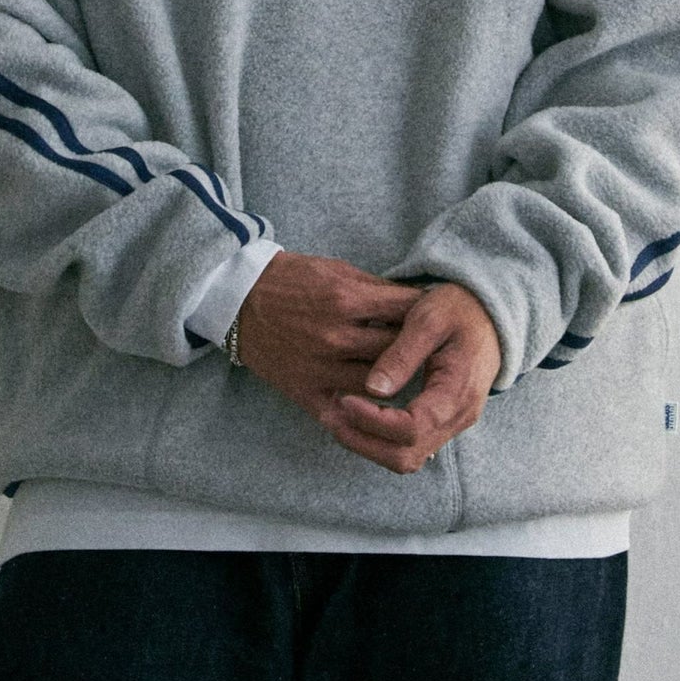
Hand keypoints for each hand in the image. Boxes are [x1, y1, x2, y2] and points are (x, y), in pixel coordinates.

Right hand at [236, 251, 428, 449]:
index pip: (408, 313)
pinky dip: (365, 409)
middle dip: (419, 350)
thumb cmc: (291, 279)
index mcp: (347, 300)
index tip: (441, 321)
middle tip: (436, 353)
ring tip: (412, 378)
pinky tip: (381, 406)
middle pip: (398, 351)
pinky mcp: (304, 390)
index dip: (429, 317)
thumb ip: (377, 289)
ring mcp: (319, 367)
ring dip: (396, 381)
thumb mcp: (337, 270)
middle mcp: (336, 336)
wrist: (238, 300)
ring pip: (379, 385)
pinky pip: (346, 410)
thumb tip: (417, 303)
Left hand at [321, 282, 501, 474]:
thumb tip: (373, 388)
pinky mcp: (441, 422)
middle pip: (405, 456)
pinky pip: (408, 447)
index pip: (411, 429)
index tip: (344, 399)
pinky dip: (378, 440)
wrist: (488, 314)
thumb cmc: (457, 309)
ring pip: (405, 458)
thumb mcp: (428, 319)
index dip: (372, 421)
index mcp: (457, 392)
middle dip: (362, 441)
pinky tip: (354, 417)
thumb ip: (402, 354)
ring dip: (367, 445)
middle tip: (330, 415)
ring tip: (336, 418)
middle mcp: (458, 417)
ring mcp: (451, 424)